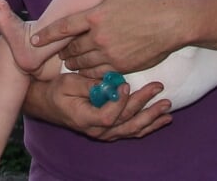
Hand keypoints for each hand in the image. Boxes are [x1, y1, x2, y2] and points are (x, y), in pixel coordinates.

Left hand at [30, 0, 180, 76]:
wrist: (172, 21)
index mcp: (95, 16)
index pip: (63, 28)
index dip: (46, 35)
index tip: (35, 41)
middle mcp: (99, 37)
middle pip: (71, 49)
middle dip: (63, 51)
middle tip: (62, 51)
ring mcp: (110, 54)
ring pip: (83, 63)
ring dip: (75, 62)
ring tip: (73, 61)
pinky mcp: (121, 66)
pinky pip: (98, 74)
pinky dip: (90, 72)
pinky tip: (90, 69)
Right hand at [35, 69, 170, 140]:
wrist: (50, 105)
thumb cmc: (58, 91)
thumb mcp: (68, 83)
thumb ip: (88, 84)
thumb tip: (109, 83)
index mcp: (85, 118)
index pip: (108, 116)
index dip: (120, 102)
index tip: (127, 83)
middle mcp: (97, 130)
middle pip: (125, 122)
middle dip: (144, 104)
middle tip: (158, 88)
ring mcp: (105, 133)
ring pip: (133, 129)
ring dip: (152, 118)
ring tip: (167, 107)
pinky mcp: (111, 131)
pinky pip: (133, 131)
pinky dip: (149, 126)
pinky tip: (163, 119)